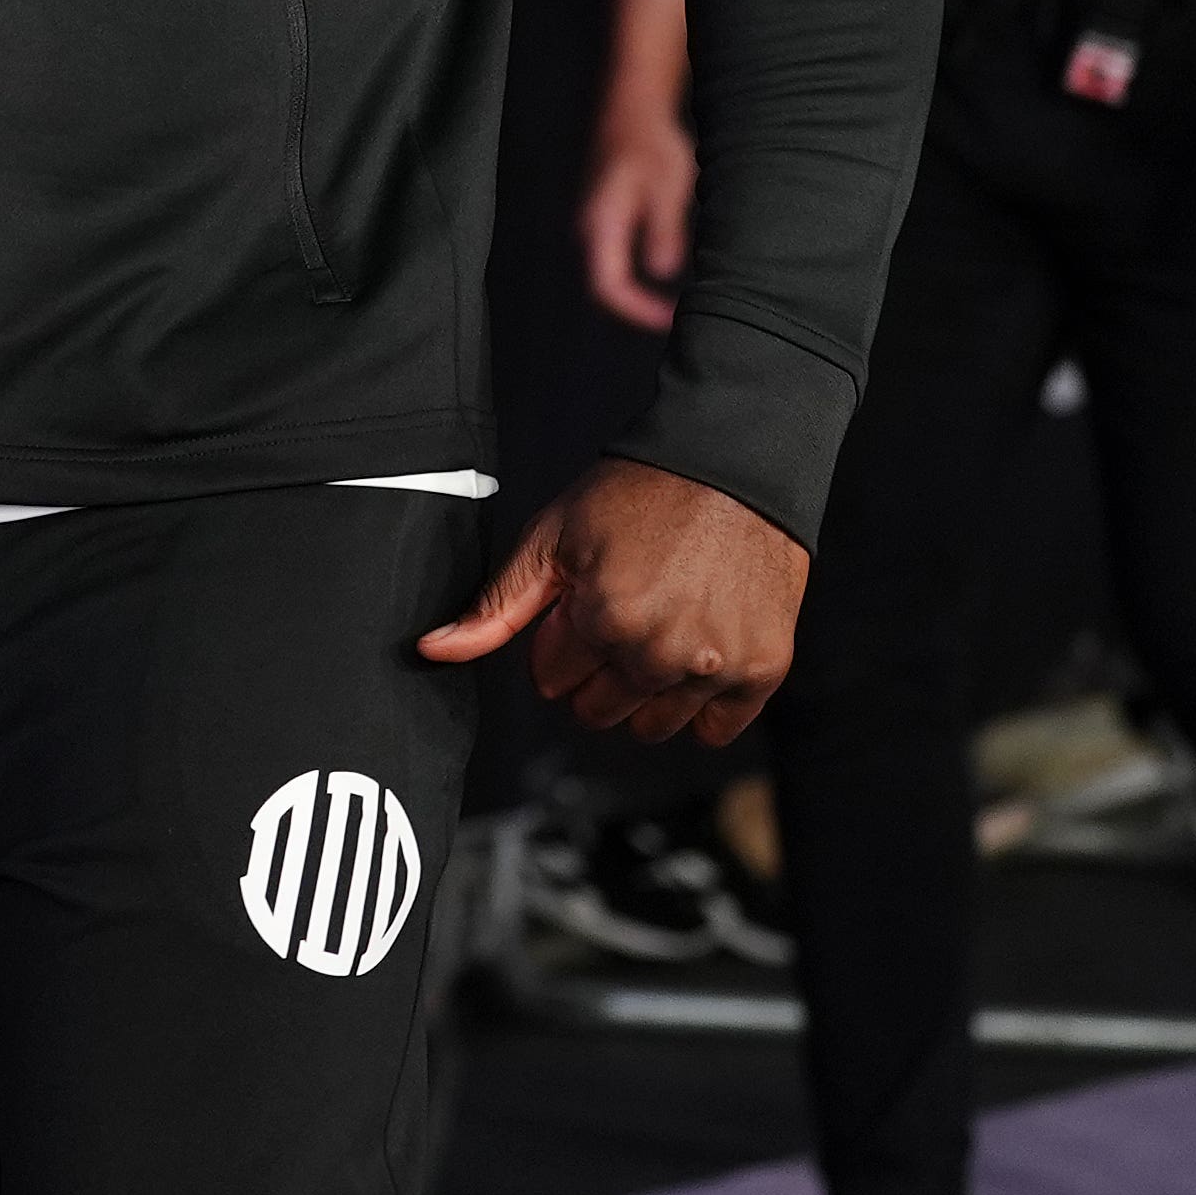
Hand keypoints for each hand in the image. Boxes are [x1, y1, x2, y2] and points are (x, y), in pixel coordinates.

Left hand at [418, 459, 806, 742]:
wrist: (732, 464)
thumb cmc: (638, 494)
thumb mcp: (552, 537)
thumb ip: (496, 606)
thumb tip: (431, 650)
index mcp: (603, 619)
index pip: (552, 681)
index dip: (560, 644)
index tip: (579, 608)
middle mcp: (660, 651)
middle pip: (599, 712)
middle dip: (594, 675)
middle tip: (617, 620)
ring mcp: (716, 665)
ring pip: (653, 728)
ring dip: (644, 695)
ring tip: (657, 635)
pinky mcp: (763, 669)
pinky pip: (716, 730)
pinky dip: (701, 707)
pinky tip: (694, 660)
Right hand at [579, 100, 697, 331]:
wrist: (633, 108)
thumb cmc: (651, 143)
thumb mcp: (668, 185)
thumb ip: (663, 229)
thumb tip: (663, 271)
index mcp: (602, 223)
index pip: (608, 285)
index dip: (636, 310)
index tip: (669, 321)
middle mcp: (589, 227)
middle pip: (603, 285)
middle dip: (636, 308)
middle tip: (674, 318)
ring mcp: (593, 222)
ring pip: (607, 272)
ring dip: (636, 293)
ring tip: (671, 302)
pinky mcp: (604, 216)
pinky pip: (613, 257)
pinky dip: (635, 274)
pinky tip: (661, 273)